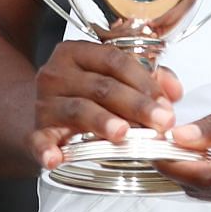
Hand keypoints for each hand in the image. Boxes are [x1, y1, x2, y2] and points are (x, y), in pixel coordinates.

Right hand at [29, 41, 182, 171]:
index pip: (114, 60)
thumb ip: (144, 79)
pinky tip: (55, 158)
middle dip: (135, 105)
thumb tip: (173, 90)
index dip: (143, 80)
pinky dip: (46, 149)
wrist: (38, 110)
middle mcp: (58, 74)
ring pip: (79, 110)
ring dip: (103, 121)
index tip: (166, 102)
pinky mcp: (37, 132)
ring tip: (123, 133)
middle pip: (101, 86)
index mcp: (76, 53)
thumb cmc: (81, 93)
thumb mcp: (109, 77)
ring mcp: (45, 103)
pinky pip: (39, 140)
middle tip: (160, 122)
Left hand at [152, 68, 210, 205]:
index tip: (145, 145)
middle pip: (202, 189)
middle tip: (150, 138)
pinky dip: (205, 171)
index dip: (168, 163)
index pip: (201, 176)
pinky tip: (195, 147)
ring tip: (167, 140)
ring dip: (187, 170)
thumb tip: (180, 138)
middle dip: (172, 167)